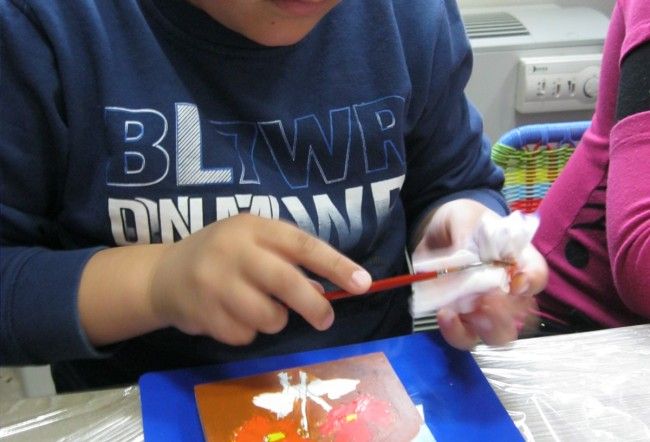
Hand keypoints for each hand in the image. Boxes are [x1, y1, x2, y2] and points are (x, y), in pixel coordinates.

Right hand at [148, 214, 371, 345]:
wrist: (163, 275)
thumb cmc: (221, 256)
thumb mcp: (253, 245)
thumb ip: (287, 262)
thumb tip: (323, 292)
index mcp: (252, 227)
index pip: (302, 245)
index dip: (336, 264)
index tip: (363, 283)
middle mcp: (233, 250)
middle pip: (287, 282)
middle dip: (314, 306)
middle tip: (325, 319)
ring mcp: (214, 282)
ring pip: (268, 316)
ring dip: (274, 320)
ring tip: (259, 308)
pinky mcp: (202, 313)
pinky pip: (244, 335)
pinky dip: (248, 333)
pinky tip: (231, 316)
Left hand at [413, 199, 547, 348]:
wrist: (436, 234)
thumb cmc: (462, 222)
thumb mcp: (463, 217)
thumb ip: (467, 235)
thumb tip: (466, 258)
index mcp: (519, 261)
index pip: (537, 276)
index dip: (530, 282)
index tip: (514, 283)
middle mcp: (508, 291)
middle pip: (521, 316)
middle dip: (504, 314)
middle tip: (484, 301)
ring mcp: (486, 309)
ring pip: (498, 335)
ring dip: (483, 328)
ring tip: (460, 311)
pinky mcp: (461, 318)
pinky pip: (464, 337)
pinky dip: (455, 331)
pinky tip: (445, 315)